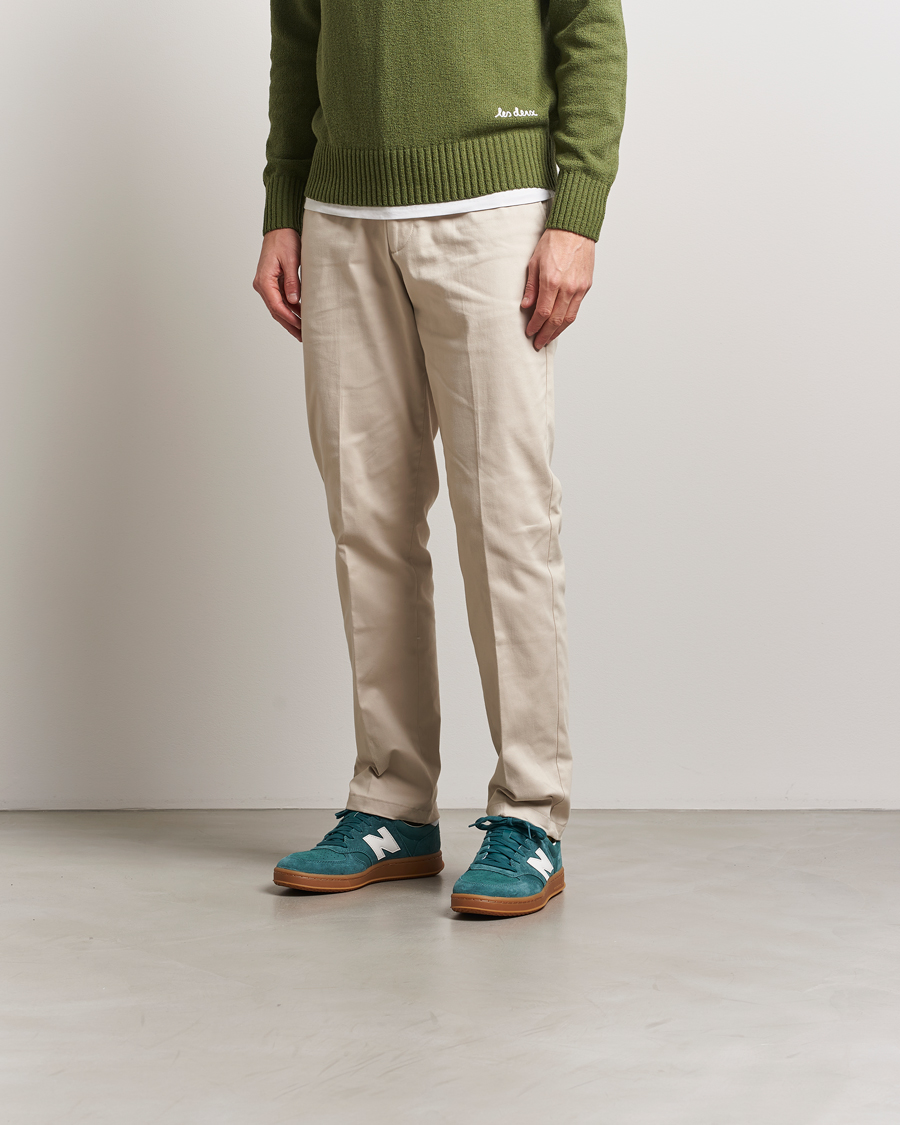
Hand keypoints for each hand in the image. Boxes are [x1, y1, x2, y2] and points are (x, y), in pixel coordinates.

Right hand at [253, 228, 302, 341]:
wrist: (280, 229)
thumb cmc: (284, 240)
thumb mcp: (291, 260)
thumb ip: (292, 282)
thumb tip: (294, 302)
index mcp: (264, 280)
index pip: (276, 305)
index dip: (289, 318)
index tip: (300, 327)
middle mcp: (262, 285)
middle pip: (276, 311)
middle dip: (290, 324)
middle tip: (303, 337)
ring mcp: (267, 285)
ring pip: (278, 308)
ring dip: (290, 319)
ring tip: (303, 331)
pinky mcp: (273, 283)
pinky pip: (281, 300)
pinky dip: (290, 310)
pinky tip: (300, 317)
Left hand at [521, 228, 594, 350]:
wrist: (575, 229)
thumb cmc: (554, 241)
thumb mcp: (534, 262)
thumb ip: (531, 286)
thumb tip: (526, 306)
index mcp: (552, 280)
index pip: (542, 312)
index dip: (535, 325)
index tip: (529, 332)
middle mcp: (567, 287)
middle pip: (556, 320)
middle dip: (545, 334)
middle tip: (538, 343)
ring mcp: (578, 288)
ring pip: (568, 318)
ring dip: (557, 331)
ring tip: (548, 339)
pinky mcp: (586, 286)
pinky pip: (576, 309)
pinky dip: (567, 320)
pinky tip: (560, 325)